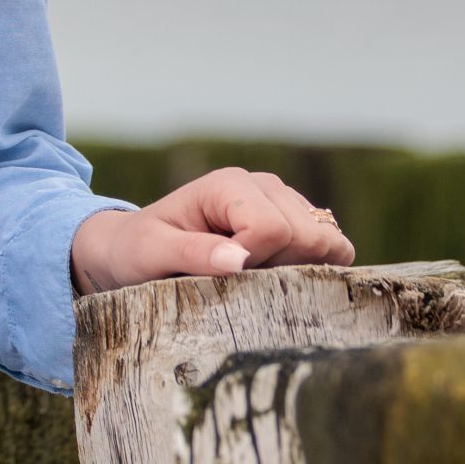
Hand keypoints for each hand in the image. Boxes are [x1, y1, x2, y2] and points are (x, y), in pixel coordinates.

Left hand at [70, 166, 356, 294]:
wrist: (136, 246)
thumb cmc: (139, 249)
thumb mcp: (153, 253)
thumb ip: (193, 254)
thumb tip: (238, 261)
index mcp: (229, 186)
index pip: (273, 228)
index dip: (255, 260)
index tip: (223, 273)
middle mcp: (263, 186)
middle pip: (309, 234)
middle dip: (283, 267)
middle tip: (240, 277)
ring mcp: (283, 201)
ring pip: (325, 242)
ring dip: (297, 268)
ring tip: (255, 274)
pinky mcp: (295, 221)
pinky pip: (328, 247)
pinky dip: (308, 268)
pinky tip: (272, 274)